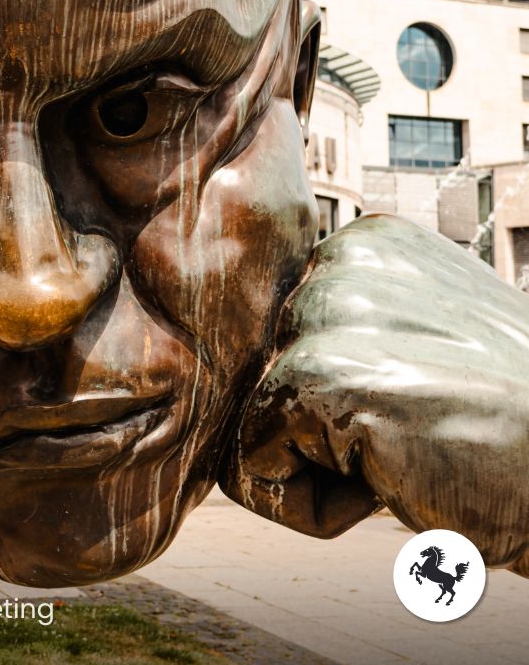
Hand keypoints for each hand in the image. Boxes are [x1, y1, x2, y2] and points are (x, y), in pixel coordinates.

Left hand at [221, 213, 528, 574]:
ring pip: (253, 427)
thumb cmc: (517, 428)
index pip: (282, 344)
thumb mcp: (433, 344)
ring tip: (415, 452)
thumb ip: (357, 333)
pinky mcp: (318, 378)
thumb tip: (269, 369)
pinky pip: (253, 472)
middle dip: (329, 434)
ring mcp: (325, 314)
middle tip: (428, 432)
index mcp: (364, 246)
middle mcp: (337, 261)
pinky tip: (397, 481)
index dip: (346, 402)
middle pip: (263, 383)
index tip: (428, 401)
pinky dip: (316, 509)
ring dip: (327, 469)